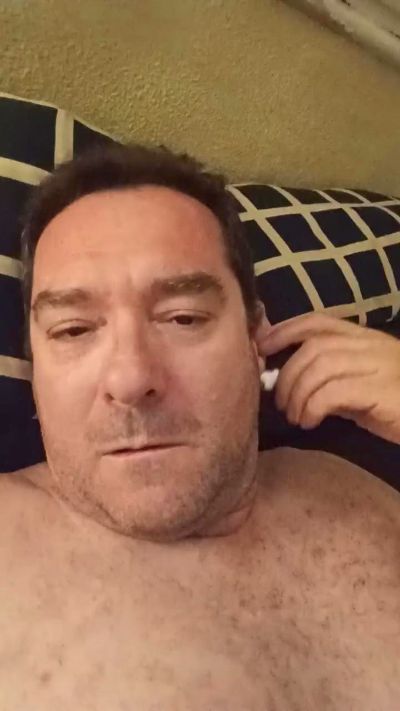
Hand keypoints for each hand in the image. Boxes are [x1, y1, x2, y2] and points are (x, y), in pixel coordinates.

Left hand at [258, 312, 399, 443]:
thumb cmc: (397, 404)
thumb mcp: (360, 386)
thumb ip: (332, 377)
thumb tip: (290, 382)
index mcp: (364, 338)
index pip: (318, 321)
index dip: (285, 329)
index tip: (262, 346)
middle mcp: (370, 345)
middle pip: (313, 346)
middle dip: (288, 374)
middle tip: (280, 402)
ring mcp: (378, 365)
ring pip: (320, 366)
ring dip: (297, 394)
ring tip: (295, 416)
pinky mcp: (381, 389)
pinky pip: (333, 392)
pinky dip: (312, 407)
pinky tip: (310, 422)